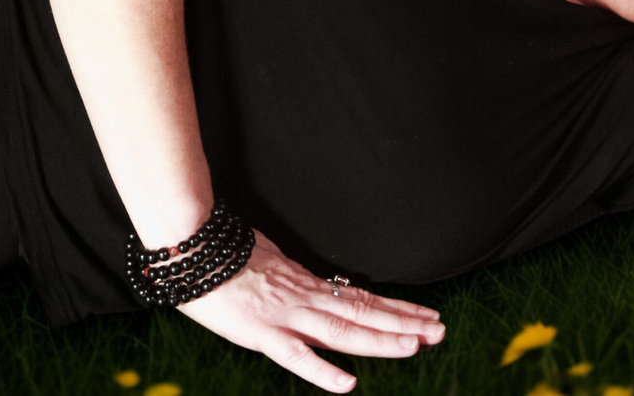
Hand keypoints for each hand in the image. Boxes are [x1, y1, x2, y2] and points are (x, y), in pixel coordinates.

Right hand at [175, 229, 445, 391]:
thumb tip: (323, 289)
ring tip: (415, 345)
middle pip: (363, 313)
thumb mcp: (273, 267)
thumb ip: (298, 283)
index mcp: (307, 286)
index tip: (429, 316)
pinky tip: (347, 384)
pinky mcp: (261, 333)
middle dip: (403, 323)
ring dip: (379, 339)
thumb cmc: (225, 260)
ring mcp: (286, 316)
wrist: (192, 250)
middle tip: (440, 330)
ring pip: (341, 330)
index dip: (397, 309)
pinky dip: (321, 371)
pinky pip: (295, 356)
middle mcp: (305, 300)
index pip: (362, 299)